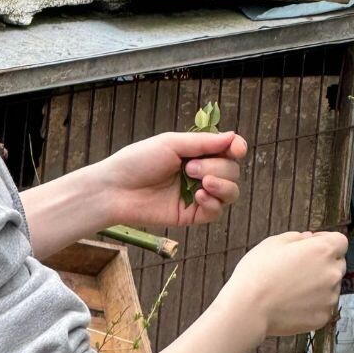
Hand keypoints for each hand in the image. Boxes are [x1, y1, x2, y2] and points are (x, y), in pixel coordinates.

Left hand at [96, 130, 247, 229]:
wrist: (116, 189)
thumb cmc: (138, 160)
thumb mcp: (171, 143)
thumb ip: (203, 142)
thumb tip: (233, 136)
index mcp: (197, 152)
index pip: (229, 150)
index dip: (237, 148)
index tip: (236, 149)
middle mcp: (201, 173)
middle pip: (232, 171)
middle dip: (218, 168)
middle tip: (189, 168)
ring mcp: (198, 195)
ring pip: (231, 192)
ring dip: (222, 185)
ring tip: (200, 183)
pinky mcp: (192, 215)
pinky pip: (217, 212)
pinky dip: (213, 203)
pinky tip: (199, 197)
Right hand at [222, 231, 347, 337]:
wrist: (250, 308)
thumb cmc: (259, 272)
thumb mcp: (274, 242)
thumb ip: (297, 237)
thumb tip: (308, 238)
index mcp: (323, 250)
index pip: (340, 242)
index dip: (326, 240)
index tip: (311, 244)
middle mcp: (332, 273)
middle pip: (337, 264)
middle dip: (324, 262)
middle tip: (299, 267)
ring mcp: (330, 298)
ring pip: (331, 286)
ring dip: (319, 284)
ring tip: (293, 288)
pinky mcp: (323, 317)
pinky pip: (324, 306)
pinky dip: (314, 304)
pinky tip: (293, 302)